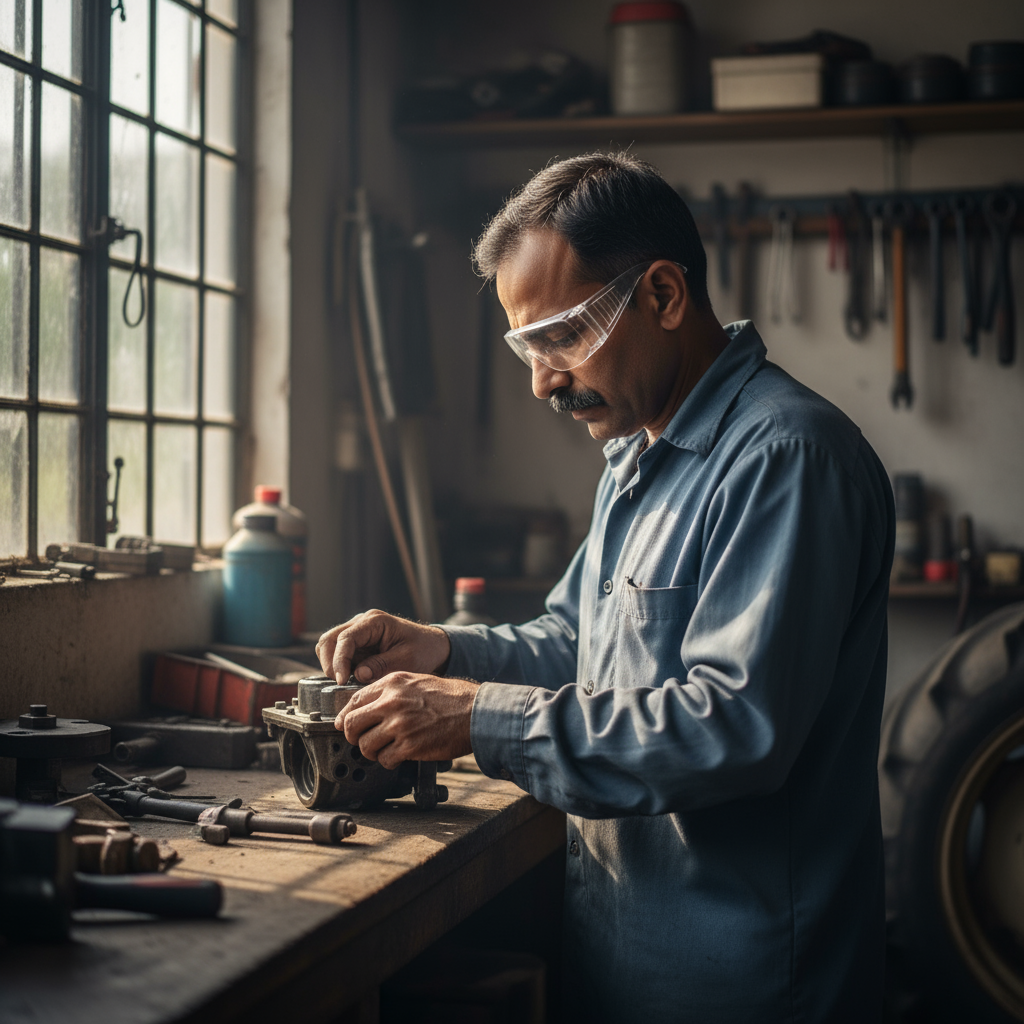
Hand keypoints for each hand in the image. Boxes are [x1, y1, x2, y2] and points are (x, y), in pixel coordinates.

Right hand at [316, 609, 450, 684]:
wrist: (432, 646)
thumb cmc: (423, 649)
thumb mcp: (407, 660)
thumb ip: (382, 666)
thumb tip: (358, 674)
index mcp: (375, 621)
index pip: (346, 638)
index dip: (339, 660)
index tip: (342, 681)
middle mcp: (362, 623)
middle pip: (329, 639)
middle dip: (330, 663)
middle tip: (341, 683)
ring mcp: (357, 632)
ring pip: (328, 646)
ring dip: (332, 665)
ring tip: (347, 681)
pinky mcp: (356, 644)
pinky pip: (337, 654)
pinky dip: (339, 667)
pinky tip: (352, 678)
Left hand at [337, 672, 476, 768]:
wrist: (475, 712)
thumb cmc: (450, 697)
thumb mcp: (417, 681)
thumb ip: (391, 691)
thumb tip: (368, 707)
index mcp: (392, 684)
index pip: (354, 700)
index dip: (346, 716)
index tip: (346, 725)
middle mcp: (392, 703)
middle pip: (352, 725)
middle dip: (354, 737)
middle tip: (363, 740)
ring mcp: (400, 725)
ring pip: (365, 746)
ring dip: (372, 752)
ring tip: (385, 750)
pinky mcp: (409, 746)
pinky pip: (385, 759)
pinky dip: (389, 762)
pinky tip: (400, 756)